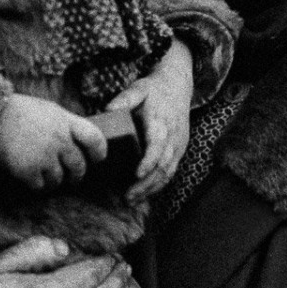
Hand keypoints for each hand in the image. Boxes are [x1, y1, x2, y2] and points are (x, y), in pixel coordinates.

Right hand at [0, 95, 107, 191]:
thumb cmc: (18, 112)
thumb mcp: (48, 110)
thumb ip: (65, 125)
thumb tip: (78, 143)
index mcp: (65, 121)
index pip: (94, 139)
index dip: (99, 152)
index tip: (97, 159)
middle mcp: (59, 140)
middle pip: (79, 166)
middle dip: (77, 174)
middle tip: (73, 178)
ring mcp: (44, 156)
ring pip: (59, 179)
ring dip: (54, 180)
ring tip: (46, 176)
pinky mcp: (28, 171)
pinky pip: (40, 186)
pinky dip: (36, 184)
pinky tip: (30, 177)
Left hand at [107, 40, 194, 203]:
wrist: (178, 86)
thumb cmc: (154, 89)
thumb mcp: (139, 88)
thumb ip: (124, 99)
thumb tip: (107, 110)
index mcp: (162, 123)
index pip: (158, 146)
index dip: (149, 161)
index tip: (136, 174)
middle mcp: (173, 137)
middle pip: (163, 165)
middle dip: (146, 184)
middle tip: (127, 196)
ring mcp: (178, 145)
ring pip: (168, 172)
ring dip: (151, 189)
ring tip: (132, 200)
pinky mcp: (179, 150)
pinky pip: (171, 171)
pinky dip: (158, 185)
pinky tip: (143, 194)